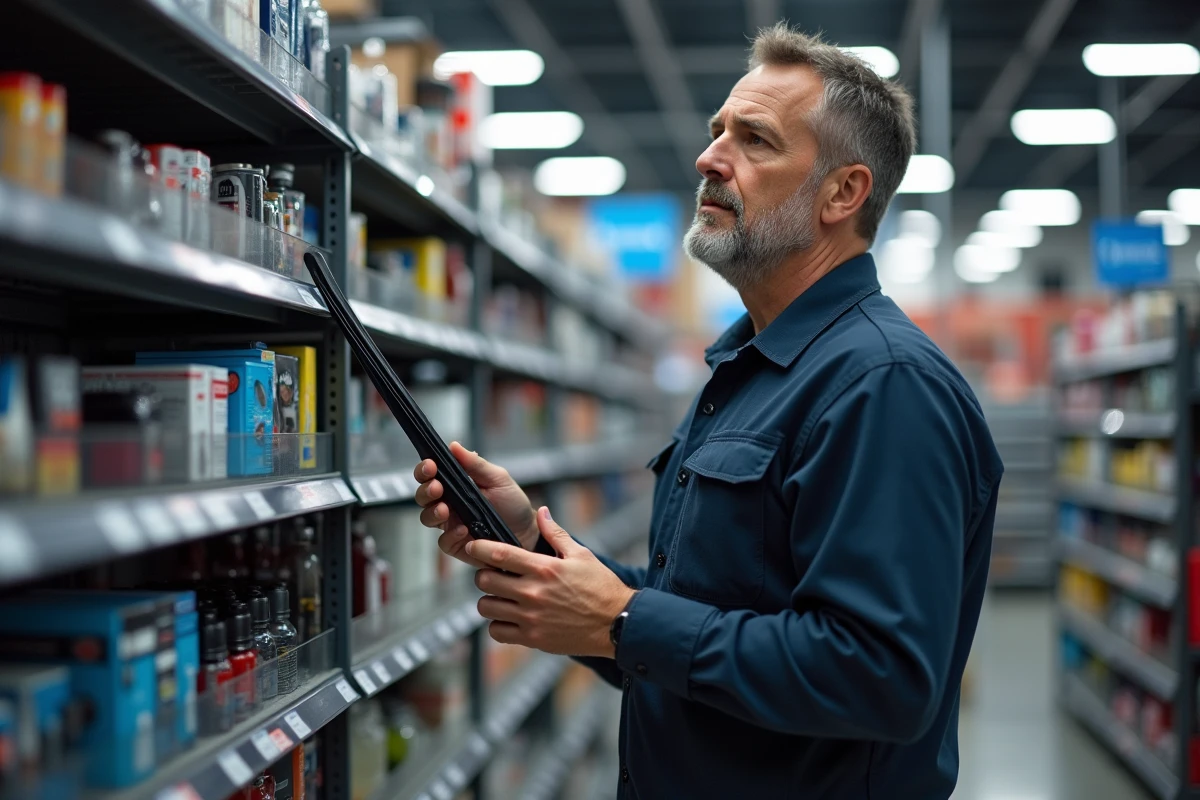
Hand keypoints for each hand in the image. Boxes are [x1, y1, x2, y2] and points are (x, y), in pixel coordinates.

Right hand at [413, 442, 539, 567]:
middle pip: (422, 496)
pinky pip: (443, 541)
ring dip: (432, 512)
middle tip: (437, 487)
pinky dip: (450, 535)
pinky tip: (463, 530)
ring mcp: (450, 524)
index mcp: (454, 484)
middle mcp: (447, 503)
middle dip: (425, 490)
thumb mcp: (498, 479)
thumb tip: (454, 446)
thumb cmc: (512, 502)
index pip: (430, 475)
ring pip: (426, 518)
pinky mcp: (456, 544)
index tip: (431, 465)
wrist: (527, 530)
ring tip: (446, 509)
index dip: (425, 469)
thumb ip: (476, 465)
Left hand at [469, 506, 634, 657]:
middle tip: (494, 574)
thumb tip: (541, 512)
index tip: (474, 546)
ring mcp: (531, 618)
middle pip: (484, 580)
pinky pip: (497, 632)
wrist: (617, 623)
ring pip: (486, 607)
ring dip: (489, 600)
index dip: (479, 547)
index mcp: (544, 568)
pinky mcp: (533, 639)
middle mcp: (533, 592)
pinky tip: (510, 618)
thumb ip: (555, 533)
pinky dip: (498, 625)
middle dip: (484, 574)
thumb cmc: (601, 587)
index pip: (498, 553)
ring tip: (502, 597)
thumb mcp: (581, 554)